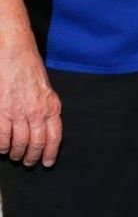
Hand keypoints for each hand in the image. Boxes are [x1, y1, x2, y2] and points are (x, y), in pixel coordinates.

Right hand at [0, 37, 61, 166]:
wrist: (15, 53)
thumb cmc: (30, 69)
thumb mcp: (47, 90)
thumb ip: (47, 109)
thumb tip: (45, 128)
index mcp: (52, 106)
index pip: (54, 137)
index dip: (50, 153)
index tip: (47, 163)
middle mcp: (38, 112)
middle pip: (36, 143)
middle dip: (32, 156)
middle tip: (28, 162)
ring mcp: (19, 113)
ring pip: (19, 143)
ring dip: (16, 153)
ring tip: (15, 156)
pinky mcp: (2, 112)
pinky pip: (2, 137)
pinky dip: (2, 146)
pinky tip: (2, 148)